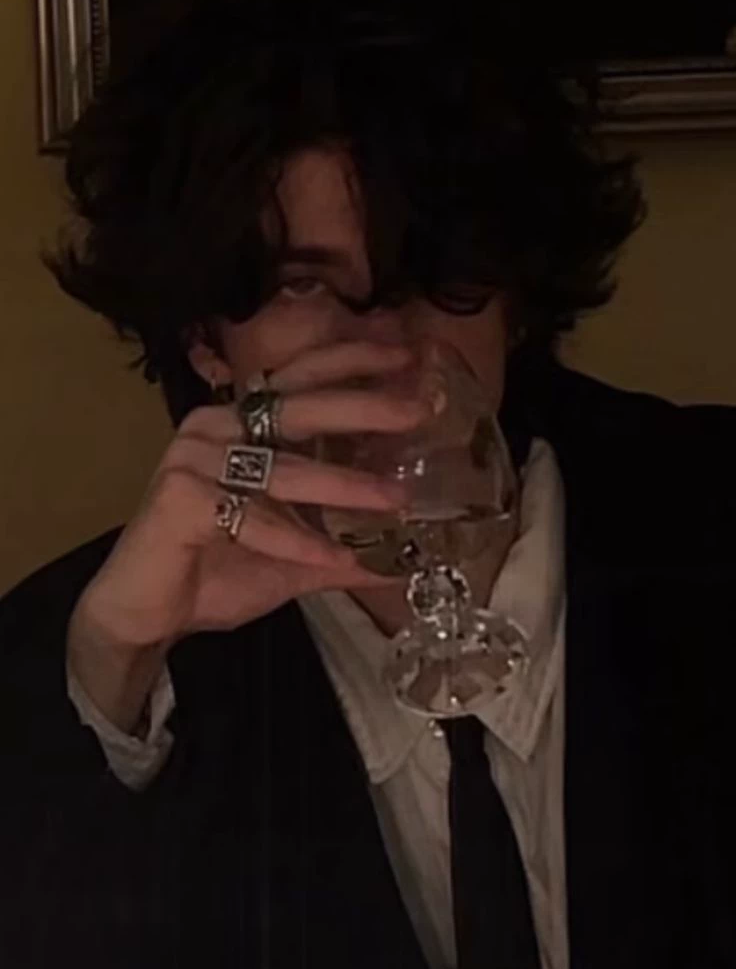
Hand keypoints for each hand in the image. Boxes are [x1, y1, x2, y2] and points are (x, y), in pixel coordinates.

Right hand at [67, 342, 424, 730]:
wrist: (145, 614)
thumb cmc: (212, 573)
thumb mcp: (290, 559)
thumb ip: (338, 552)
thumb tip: (398, 564)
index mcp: (237, 425)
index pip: (298, 378)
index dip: (350, 360)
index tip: (405, 354)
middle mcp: (214, 428)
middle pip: (298, 406)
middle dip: (363, 405)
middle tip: (418, 409)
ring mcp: (194, 460)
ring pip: (282, 469)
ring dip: (343, 485)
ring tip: (395, 498)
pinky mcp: (181, 499)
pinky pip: (252, 518)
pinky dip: (296, 540)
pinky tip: (338, 558)